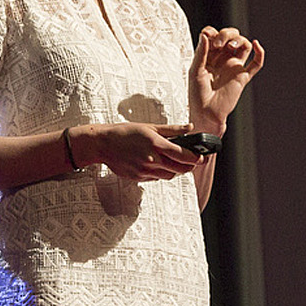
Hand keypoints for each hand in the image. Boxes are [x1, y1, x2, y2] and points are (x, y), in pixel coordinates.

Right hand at [82, 121, 201, 181]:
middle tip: (194, 162)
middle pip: (180, 170)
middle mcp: (151, 159)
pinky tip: (157, 164)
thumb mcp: (150, 126)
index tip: (203, 158)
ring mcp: (144, 170)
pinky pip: (156, 178)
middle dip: (190, 167)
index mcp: (156, 144)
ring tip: (174, 162)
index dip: (196, 158)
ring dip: (175, 171)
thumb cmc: (125, 132)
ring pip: (169, 176)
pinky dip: (161, 173)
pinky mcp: (138, 177)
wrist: (103, 144)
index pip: (183, 155)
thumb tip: (190, 128)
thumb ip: (172, 130)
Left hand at [188, 25, 263, 129]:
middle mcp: (222, 60)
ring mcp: (234, 67)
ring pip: (244, 45)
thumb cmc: (197, 95)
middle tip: (218, 43)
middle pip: (231, 37)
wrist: (206, 114)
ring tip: (231, 46)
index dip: (213, 32)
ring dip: (239, 40)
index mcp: (209, 56)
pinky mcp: (243, 77)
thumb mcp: (195, 70)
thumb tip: (205, 34)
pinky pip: (256, 64)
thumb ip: (201, 52)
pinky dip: (260, 52)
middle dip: (226, 34)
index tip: (209, 37)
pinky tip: (256, 44)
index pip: (215, 36)